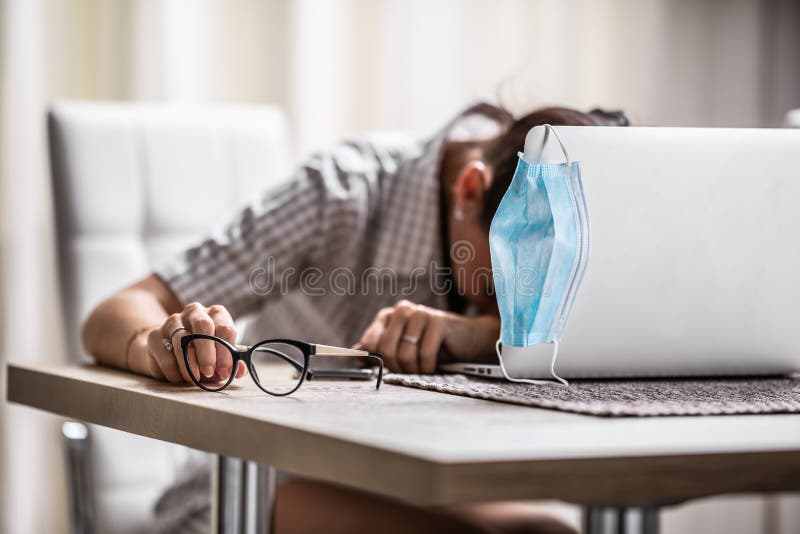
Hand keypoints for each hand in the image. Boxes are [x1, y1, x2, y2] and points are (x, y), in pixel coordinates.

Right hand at [143, 302, 246, 383]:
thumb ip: (231, 363)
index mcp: (216, 314)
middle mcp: (195, 312)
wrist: (170, 351)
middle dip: (207, 352)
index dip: (226, 352)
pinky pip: (164, 354)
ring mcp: (173, 321)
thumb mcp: (219, 357)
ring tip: (194, 380)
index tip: (225, 371)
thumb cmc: (202, 353)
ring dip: (189, 364)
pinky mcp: (155, 335)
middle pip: (203, 326)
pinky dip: (173, 370)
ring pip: (181, 340)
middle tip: (209, 373)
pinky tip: (178, 377)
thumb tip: (240, 371)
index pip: (225, 328)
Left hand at [355, 300, 499, 373]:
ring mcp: (420, 313)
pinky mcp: (438, 321)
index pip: (370, 342)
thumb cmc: (435, 345)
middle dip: (397, 368)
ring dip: (413, 370)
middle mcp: (402, 310)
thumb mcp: (405, 348)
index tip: (390, 370)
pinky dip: (428, 368)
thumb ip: (380, 349)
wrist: (471, 339)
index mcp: (389, 315)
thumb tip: (354, 352)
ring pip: (404, 354)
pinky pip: (424, 354)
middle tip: (409, 373)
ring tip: (422, 371)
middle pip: (386, 349)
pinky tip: (434, 367)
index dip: (378, 362)